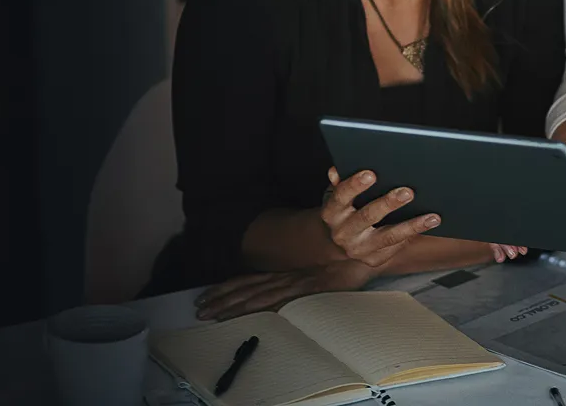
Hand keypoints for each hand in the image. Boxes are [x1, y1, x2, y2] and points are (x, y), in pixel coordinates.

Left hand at [193, 260, 377, 320]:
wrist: (366, 250)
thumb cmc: (346, 258)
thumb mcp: (318, 268)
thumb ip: (305, 274)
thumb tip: (292, 288)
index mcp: (286, 272)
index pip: (250, 280)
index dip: (228, 287)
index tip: (208, 295)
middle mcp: (285, 277)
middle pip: (246, 288)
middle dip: (221, 299)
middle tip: (199, 309)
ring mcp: (295, 284)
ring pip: (256, 296)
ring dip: (231, 305)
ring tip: (210, 314)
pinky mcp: (307, 290)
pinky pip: (278, 301)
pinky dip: (260, 308)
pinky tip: (246, 315)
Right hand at [321, 167, 441, 266]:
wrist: (342, 241)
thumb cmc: (345, 209)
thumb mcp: (338, 195)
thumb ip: (340, 182)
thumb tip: (336, 170)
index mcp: (332, 212)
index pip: (341, 196)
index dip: (355, 185)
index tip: (371, 174)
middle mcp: (342, 233)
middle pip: (367, 217)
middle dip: (388, 204)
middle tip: (408, 192)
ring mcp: (358, 249)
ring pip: (388, 236)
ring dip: (411, 226)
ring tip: (432, 217)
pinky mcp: (374, 260)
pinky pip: (396, 246)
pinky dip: (413, 234)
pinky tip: (429, 224)